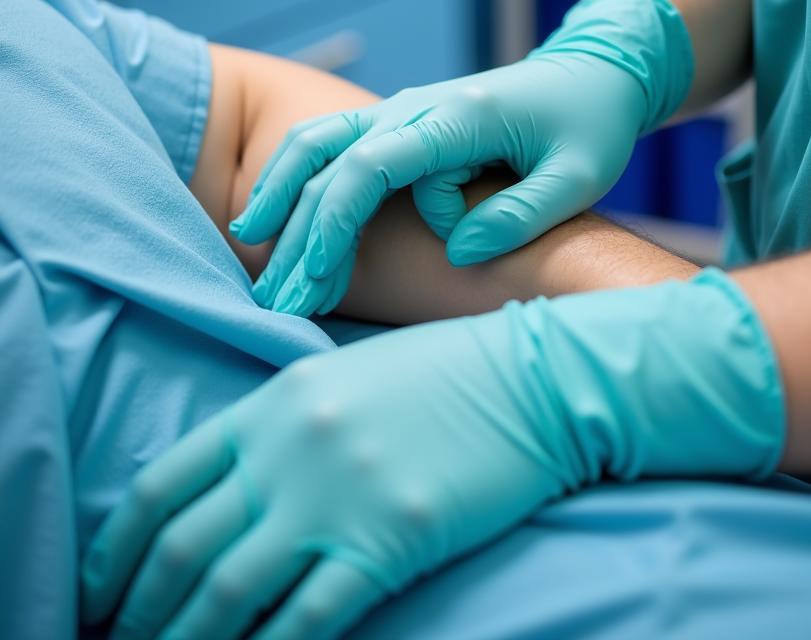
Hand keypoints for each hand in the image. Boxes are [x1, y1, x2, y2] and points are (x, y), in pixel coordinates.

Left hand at [79, 314, 576, 639]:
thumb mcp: (341, 376)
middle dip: (141, 610)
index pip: (162, 484)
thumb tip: (223, 495)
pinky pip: (305, 618)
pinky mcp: (387, 540)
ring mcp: (336, 494)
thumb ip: (277, 426)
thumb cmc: (440, 374)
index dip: (116, 550)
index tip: (100, 591)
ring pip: (228, 592)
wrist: (530, 379)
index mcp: (273, 401)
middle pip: (183, 547)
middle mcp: (290, 447)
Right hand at [230, 0, 691, 316]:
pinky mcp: (406, 121)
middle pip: (329, 159)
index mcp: (458, 117)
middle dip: (297, 229)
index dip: (335, 224)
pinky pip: (339, 142)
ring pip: (320, 140)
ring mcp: (407, 108)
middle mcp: (418, 105)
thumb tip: (459, 251)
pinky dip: (303, 175)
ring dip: (282, 191)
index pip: (370, 167)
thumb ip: (521, 214)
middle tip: (276, 298)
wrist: (593, 74)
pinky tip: (282, 209)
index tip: (316, 280)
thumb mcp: (580, 175)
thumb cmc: (592, 125)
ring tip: (250, 244)